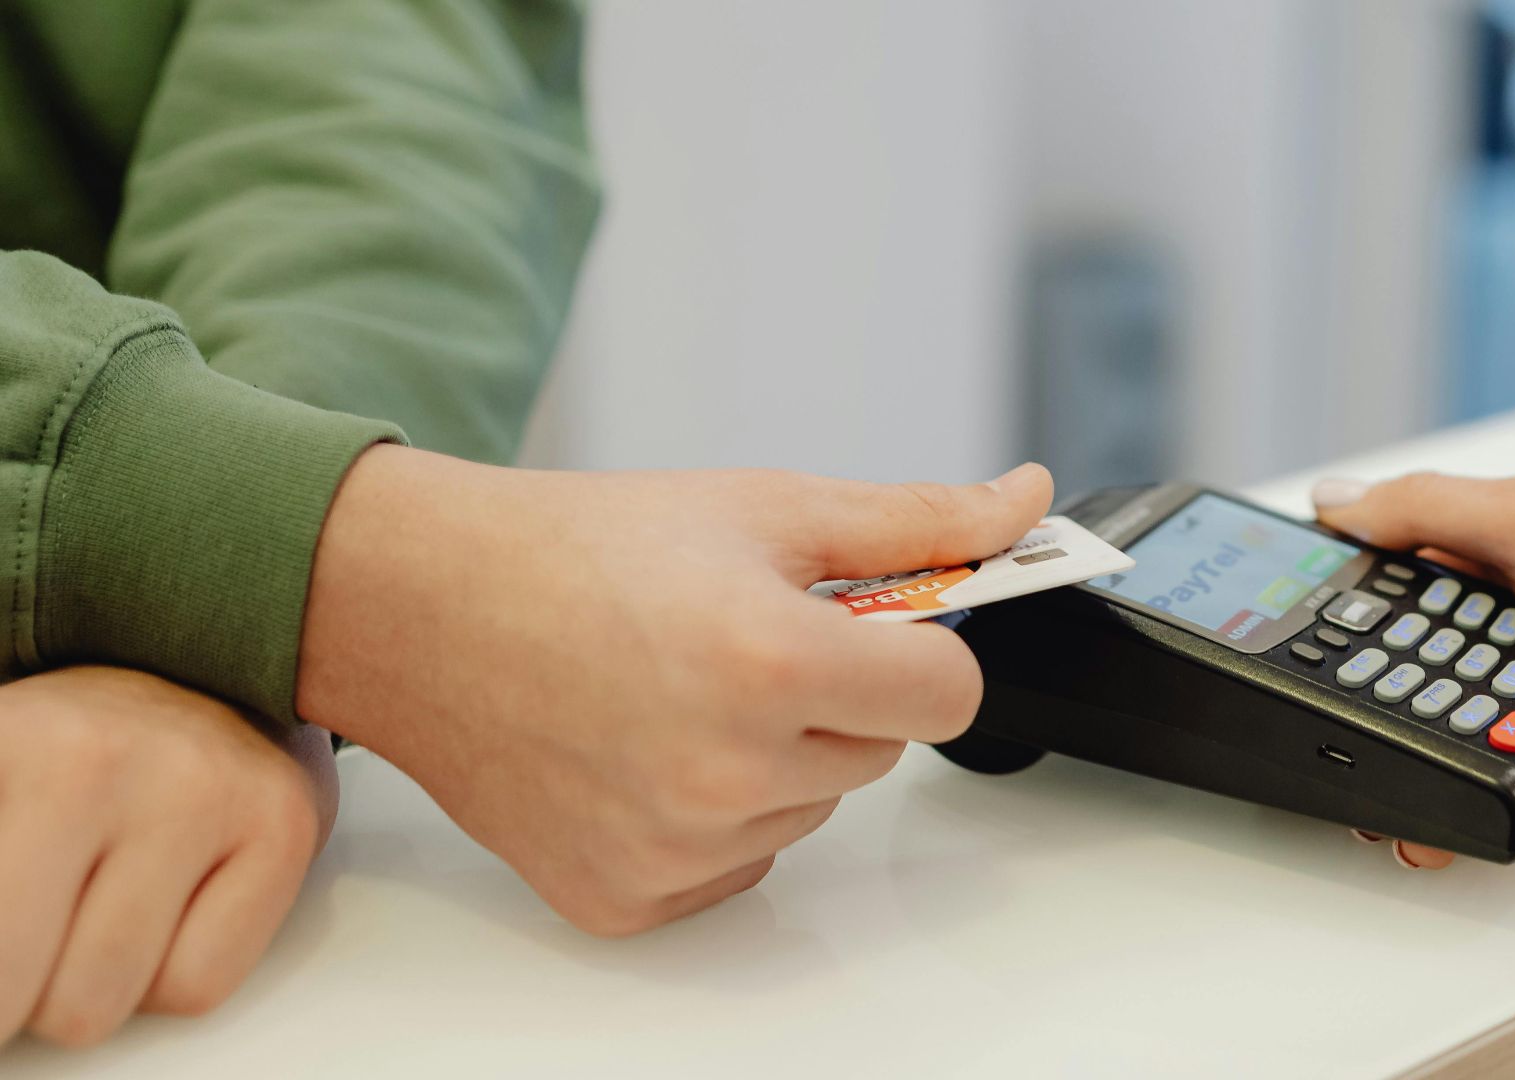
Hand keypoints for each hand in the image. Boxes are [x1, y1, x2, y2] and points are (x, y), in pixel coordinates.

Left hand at [0, 667, 335, 1047]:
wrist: (220, 661)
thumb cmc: (88, 739)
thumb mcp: (1, 770)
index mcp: (12, 742)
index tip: (11, 953)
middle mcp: (102, 760)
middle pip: (14, 986)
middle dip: (19, 984)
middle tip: (37, 926)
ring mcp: (204, 793)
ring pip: (102, 1001)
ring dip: (92, 985)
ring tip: (100, 910)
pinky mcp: (283, 827)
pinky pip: (198, 987)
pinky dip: (174, 977)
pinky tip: (172, 911)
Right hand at [297, 449, 1051, 934]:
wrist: (419, 607)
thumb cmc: (578, 548)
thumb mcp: (761, 508)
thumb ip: (912, 519)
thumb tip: (1021, 503)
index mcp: (769, 660)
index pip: (949, 695)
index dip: (924, 651)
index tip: (881, 630)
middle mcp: (725, 772)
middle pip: (880, 753)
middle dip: (840, 695)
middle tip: (746, 643)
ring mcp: (674, 848)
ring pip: (809, 810)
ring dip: (776, 758)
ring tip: (680, 690)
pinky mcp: (626, 898)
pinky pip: (737, 865)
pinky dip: (714, 819)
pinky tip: (644, 751)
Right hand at [1311, 472, 1514, 869]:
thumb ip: (1423, 510)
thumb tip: (1334, 500)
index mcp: (1502, 547)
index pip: (1401, 575)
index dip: (1353, 607)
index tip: (1304, 640)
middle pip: (1426, 659)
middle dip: (1394, 690)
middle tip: (1359, 713)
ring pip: (1470, 723)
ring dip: (1446, 741)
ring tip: (1409, 763)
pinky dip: (1499, 788)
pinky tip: (1469, 797)